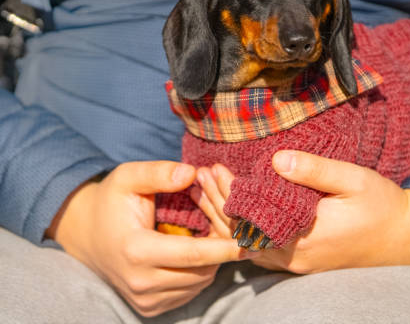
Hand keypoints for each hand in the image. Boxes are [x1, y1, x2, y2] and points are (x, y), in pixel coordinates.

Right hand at [46, 161, 252, 316]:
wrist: (85, 234)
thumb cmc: (111, 201)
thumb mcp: (128, 177)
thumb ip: (159, 173)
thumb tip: (191, 173)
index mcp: (136, 250)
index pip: (194, 255)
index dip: (227, 248)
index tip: (253, 241)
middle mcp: (140, 281)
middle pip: (202, 271)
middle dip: (223, 250)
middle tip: (233, 227)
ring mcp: (144, 299)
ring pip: (199, 283)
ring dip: (212, 262)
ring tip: (211, 235)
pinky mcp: (149, 307)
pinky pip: (190, 291)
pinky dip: (200, 273)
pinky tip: (197, 253)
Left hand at [191, 151, 409, 273]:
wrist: (404, 238)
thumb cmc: (382, 206)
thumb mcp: (353, 180)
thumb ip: (315, 171)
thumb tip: (275, 160)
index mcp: (304, 236)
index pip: (251, 217)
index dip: (228, 193)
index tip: (213, 168)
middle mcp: (294, 256)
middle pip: (242, 233)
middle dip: (218, 204)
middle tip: (201, 175)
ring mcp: (296, 263)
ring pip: (247, 244)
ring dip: (225, 218)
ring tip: (207, 192)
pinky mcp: (300, 261)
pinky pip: (260, 250)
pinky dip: (240, 231)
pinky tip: (230, 215)